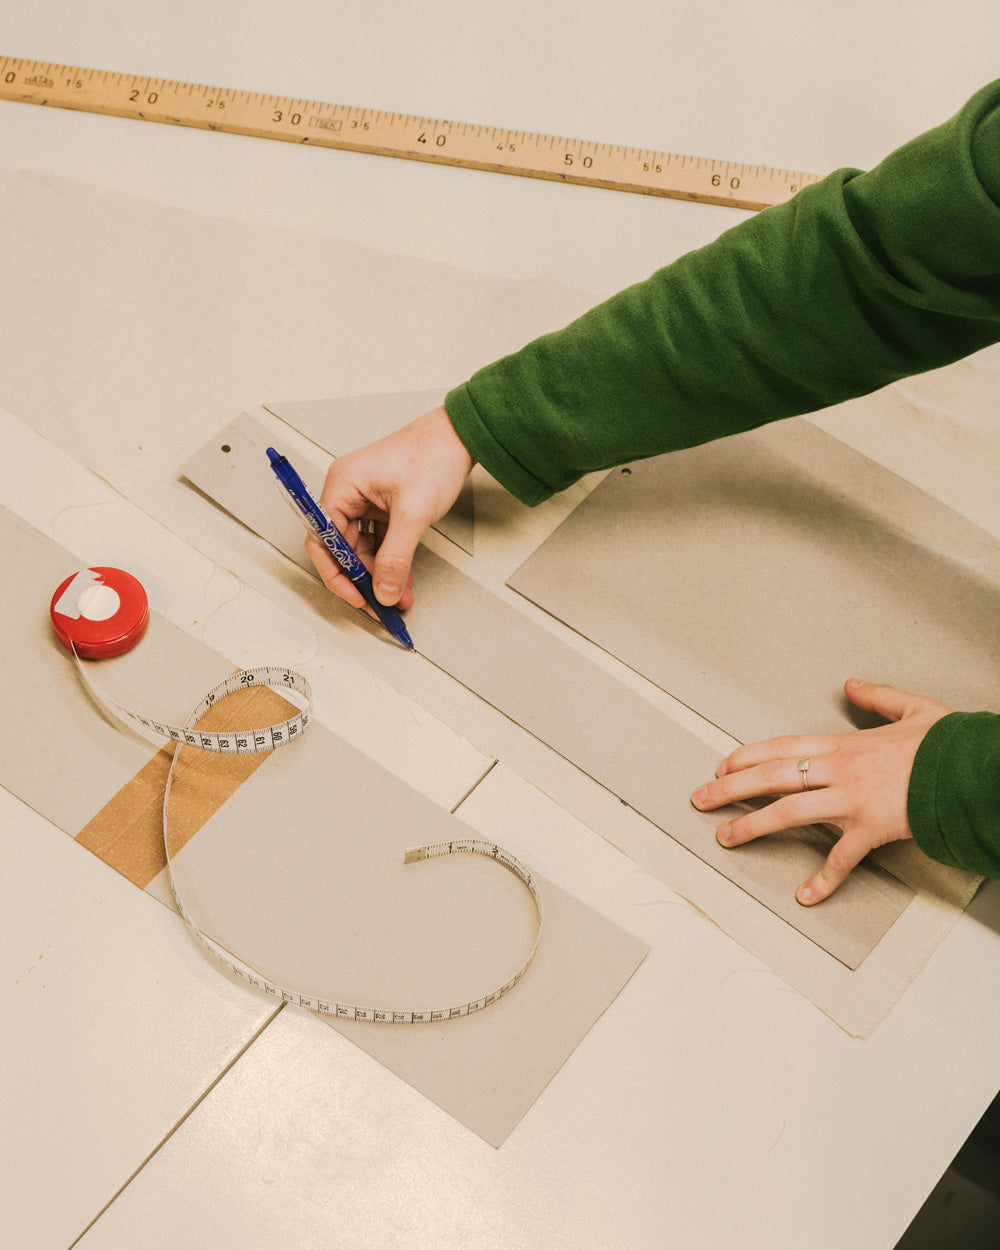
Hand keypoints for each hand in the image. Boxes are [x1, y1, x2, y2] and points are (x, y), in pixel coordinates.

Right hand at [307, 405, 473, 611]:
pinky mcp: (382, 504)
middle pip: (341, 547)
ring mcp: (364, 498)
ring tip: (399, 595)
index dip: (337, 574)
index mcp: (342, 485)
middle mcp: (347, 491)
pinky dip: (389, 560)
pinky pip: (377, 539)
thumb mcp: (413, 514)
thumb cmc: (433, 456)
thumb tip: (384, 591)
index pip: (323, 539)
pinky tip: (403, 578)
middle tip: (381, 604)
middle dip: (363, 579)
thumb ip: (395, 558)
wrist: (461, 436)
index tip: (358, 597)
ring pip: (361, 547)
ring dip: (379, 573)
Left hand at [690, 679, 951, 904]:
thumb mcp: (912, 708)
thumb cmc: (946, 744)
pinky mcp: (872, 828)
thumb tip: (853, 684)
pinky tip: (805, 895)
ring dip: (752, 825)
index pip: (780, 747)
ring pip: (789, 811)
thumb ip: (878, 697)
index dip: (746, 757)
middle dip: (729, 787)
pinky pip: (842, 858)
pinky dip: (824, 879)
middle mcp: (839, 769)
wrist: (973, 768)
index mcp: (843, 743)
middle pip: (771, 776)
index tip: (722, 766)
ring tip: (725, 837)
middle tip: (700, 799)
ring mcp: (852, 799)